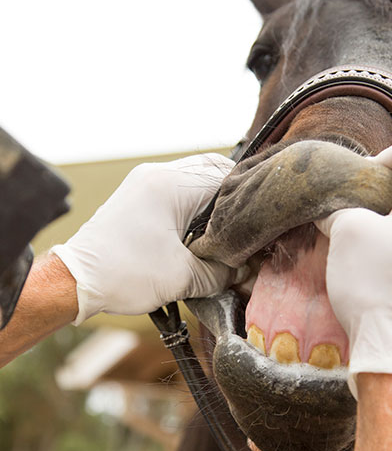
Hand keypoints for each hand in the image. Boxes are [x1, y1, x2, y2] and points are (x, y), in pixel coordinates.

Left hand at [52, 153, 238, 323]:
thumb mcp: (183, 277)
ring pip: (196, 177)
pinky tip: (201, 229)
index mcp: (171, 185)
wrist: (75, 281)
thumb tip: (245, 272)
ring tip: (225, 228)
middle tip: (245, 222)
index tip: (257, 223)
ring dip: (214, 199)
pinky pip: (178, 188)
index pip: (227, 177)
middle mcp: (158, 175)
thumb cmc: (122, 274)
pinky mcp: (139, 195)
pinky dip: (195, 204)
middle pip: (213, 169)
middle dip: (234, 195)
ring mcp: (146, 182)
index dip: (247, 200)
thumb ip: (222, 272)